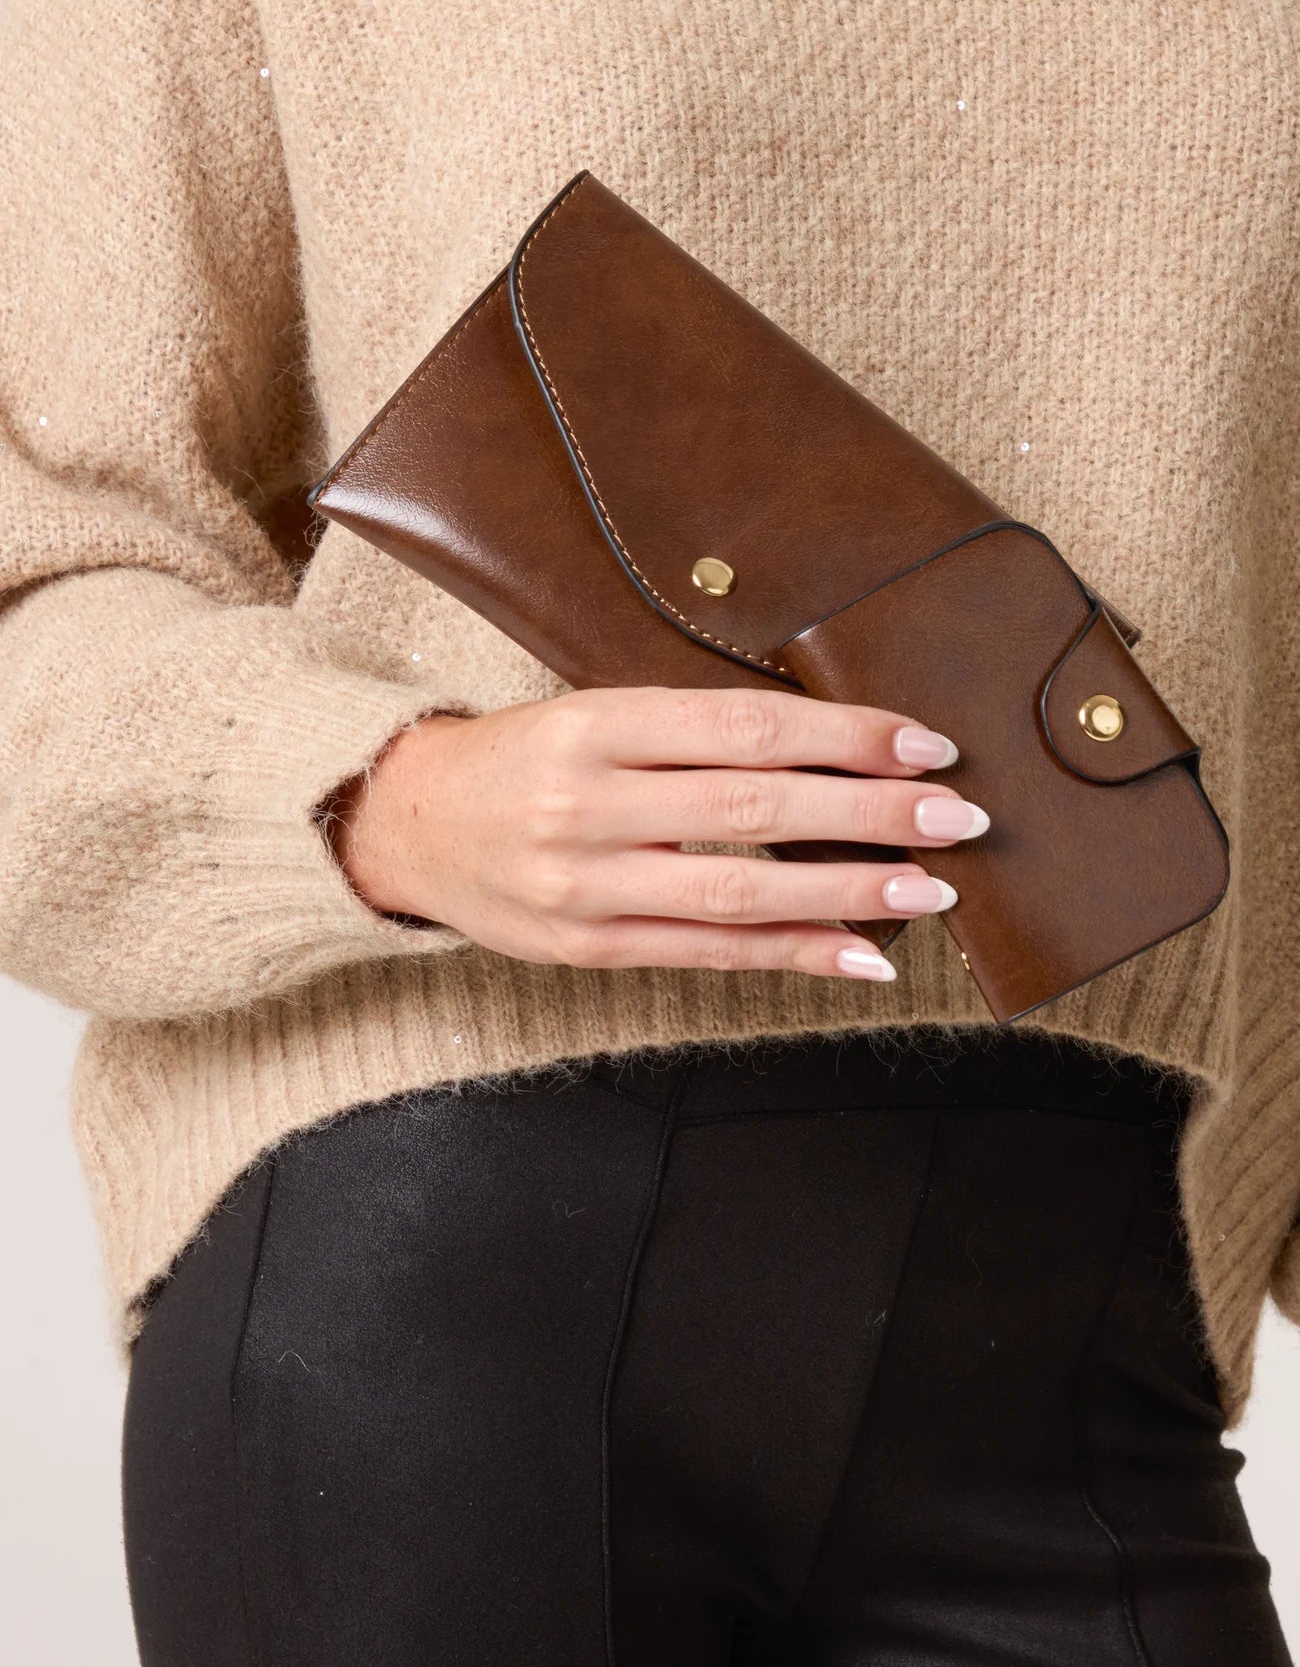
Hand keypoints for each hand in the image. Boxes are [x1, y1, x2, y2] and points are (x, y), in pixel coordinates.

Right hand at [325, 685, 989, 981]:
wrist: (408, 824)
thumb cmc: (521, 758)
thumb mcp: (593, 711)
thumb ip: (694, 727)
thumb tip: (832, 746)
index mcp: (597, 724)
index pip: (746, 728)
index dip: (845, 737)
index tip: (926, 745)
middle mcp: (589, 804)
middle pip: (754, 808)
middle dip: (869, 814)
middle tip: (957, 817)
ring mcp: (587, 885)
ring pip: (739, 891)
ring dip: (848, 893)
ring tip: (931, 891)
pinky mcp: (588, 948)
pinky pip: (708, 955)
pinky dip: (793, 955)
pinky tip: (864, 955)